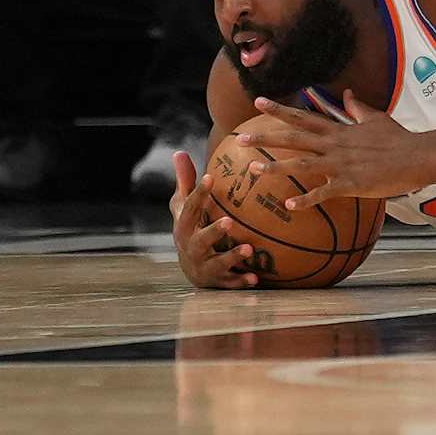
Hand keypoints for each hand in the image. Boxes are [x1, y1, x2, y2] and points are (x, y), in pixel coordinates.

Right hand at [170, 149, 263, 288]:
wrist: (190, 268)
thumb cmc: (190, 228)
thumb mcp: (184, 207)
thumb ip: (185, 182)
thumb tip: (179, 152)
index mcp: (184, 226)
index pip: (190, 208)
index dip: (199, 193)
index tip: (211, 177)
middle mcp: (191, 248)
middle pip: (200, 240)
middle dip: (213, 232)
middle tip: (229, 221)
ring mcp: (204, 266)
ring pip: (217, 263)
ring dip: (232, 257)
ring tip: (249, 249)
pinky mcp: (217, 281)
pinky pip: (229, 282)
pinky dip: (241, 281)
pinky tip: (256, 278)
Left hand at [237, 93, 429, 208]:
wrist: (418, 156)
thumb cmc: (399, 139)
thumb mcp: (376, 118)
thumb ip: (357, 108)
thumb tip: (347, 93)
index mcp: (339, 131)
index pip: (304, 118)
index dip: (281, 110)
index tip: (259, 102)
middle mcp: (335, 145)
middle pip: (294, 139)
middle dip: (266, 138)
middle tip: (240, 138)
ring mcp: (341, 165)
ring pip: (301, 164)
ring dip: (275, 167)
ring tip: (251, 170)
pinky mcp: (350, 183)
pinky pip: (323, 193)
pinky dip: (306, 199)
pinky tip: (288, 206)